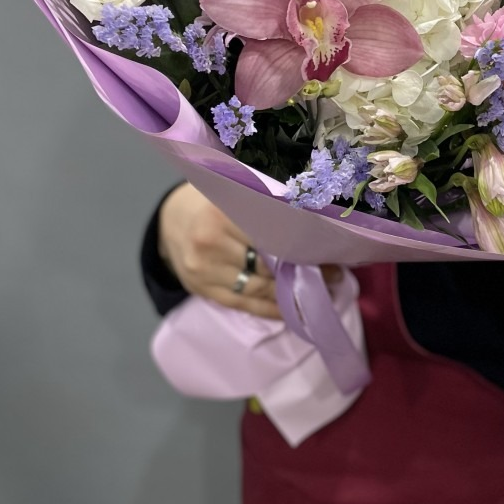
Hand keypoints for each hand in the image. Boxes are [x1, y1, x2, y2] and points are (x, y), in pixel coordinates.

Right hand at [157, 183, 341, 319]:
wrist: (170, 218)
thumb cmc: (213, 201)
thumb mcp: (234, 194)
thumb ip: (265, 206)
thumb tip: (316, 223)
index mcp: (222, 212)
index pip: (271, 234)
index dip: (302, 246)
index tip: (330, 253)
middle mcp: (210, 242)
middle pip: (267, 263)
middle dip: (302, 271)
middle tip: (333, 275)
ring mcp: (203, 269)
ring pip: (257, 288)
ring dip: (289, 295)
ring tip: (319, 294)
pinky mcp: (201, 289)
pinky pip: (241, 304)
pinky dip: (268, 309)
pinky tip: (289, 310)